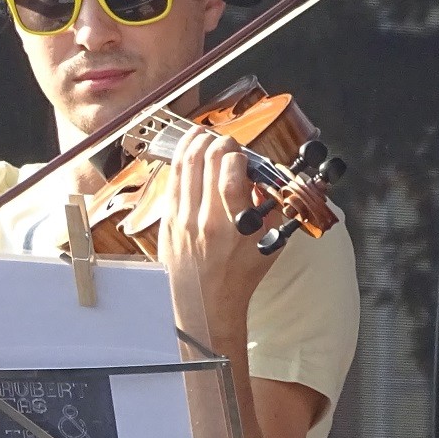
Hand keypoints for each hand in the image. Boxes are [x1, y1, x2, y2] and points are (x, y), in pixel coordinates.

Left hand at [157, 125, 279, 352]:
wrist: (206, 303)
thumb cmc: (239, 276)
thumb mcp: (269, 243)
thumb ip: (271, 208)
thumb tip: (263, 179)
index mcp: (231, 223)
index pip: (230, 170)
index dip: (238, 155)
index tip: (243, 155)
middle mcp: (202, 217)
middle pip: (206, 160)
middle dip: (219, 143)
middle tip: (228, 143)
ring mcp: (181, 218)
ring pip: (185, 165)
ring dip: (195, 143)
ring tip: (205, 134)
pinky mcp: (167, 220)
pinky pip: (172, 180)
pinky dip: (180, 159)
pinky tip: (187, 150)